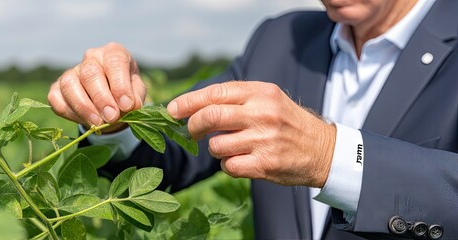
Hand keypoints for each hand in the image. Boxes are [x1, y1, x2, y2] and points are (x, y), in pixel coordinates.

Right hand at [48, 42, 145, 131]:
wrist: (112, 100)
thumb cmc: (126, 91)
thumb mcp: (137, 92)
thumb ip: (135, 97)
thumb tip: (128, 105)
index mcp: (113, 53)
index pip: (114, 62)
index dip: (120, 85)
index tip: (126, 105)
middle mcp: (91, 58)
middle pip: (90, 74)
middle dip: (101, 99)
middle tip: (112, 117)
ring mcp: (72, 71)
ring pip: (69, 85)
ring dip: (83, 107)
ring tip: (98, 124)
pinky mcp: (57, 87)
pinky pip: (56, 99)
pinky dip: (69, 113)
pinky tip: (85, 122)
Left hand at [167, 81, 335, 187]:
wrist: (323, 150)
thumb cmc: (286, 122)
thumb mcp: (268, 99)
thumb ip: (236, 99)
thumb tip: (193, 106)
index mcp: (261, 93)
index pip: (216, 93)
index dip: (189, 102)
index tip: (172, 110)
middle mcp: (262, 114)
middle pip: (210, 116)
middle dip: (193, 125)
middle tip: (191, 132)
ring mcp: (264, 140)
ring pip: (216, 145)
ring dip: (215, 148)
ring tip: (232, 147)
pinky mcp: (264, 165)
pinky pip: (228, 166)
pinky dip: (228, 165)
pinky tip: (242, 160)